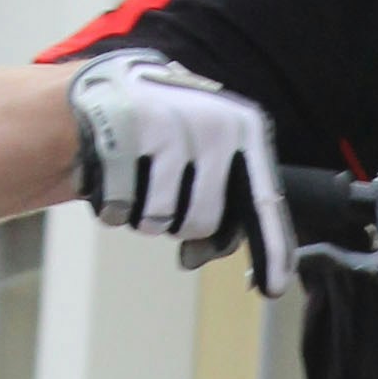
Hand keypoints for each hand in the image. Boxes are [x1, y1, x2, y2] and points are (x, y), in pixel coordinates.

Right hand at [68, 48, 292, 295]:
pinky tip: (111, 171)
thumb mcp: (206, 159)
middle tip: (163, 186)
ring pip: (159, 220)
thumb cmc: (164, 136)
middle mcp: (214, 124)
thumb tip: (195, 257)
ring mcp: (169, 127)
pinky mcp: (123, 138)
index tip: (273, 288)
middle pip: (203, 222)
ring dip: (142, 212)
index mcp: (245, 127)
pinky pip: (120, 209)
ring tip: (136, 173)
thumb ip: (218, 209)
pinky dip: (112, 203)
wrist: (104, 90)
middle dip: (180, 221)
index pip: (263, 202)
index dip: (270, 251)